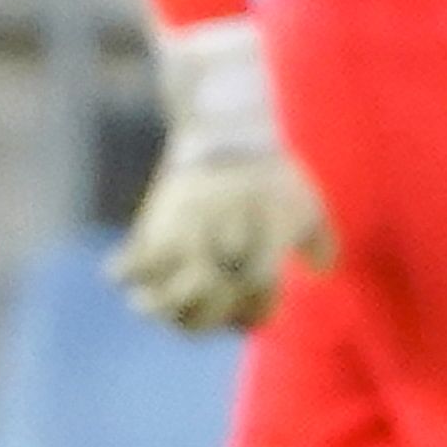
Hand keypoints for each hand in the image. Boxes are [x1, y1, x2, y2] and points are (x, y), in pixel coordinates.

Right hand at [112, 18, 330, 332]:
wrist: (224, 133)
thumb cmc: (272, 174)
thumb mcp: (308, 204)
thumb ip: (319, 241)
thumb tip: (319, 270)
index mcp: (266, 230)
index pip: (258, 283)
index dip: (259, 307)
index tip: (259, 304)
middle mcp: (222, 235)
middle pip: (209, 296)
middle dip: (214, 314)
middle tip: (217, 305)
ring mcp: (183, 232)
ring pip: (163, 294)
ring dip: (170, 308)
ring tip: (175, 307)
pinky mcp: (150, 227)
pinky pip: (127, 266)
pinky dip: (129, 276)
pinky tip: (142, 280)